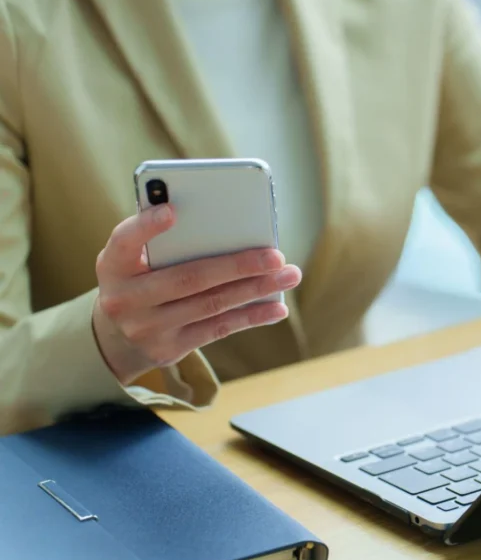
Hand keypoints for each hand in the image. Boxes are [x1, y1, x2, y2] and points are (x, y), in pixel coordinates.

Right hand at [92, 204, 301, 383]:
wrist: (115, 337)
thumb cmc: (137, 279)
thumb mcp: (131, 258)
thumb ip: (161, 240)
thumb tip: (225, 222)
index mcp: (112, 264)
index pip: (124, 241)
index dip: (147, 226)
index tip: (173, 211)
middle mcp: (125, 298)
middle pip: (189, 278)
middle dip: (238, 265)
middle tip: (276, 255)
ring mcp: (147, 328)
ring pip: (212, 304)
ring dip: (257, 289)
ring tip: (289, 275)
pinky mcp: (169, 348)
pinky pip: (218, 329)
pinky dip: (252, 316)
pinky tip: (278, 307)